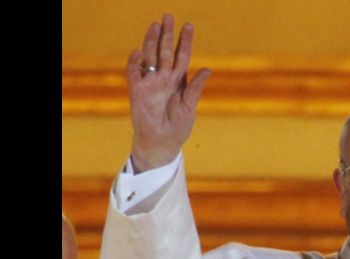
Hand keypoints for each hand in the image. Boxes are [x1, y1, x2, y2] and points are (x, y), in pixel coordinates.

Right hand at [127, 14, 210, 171]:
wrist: (163, 142)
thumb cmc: (178, 126)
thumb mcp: (190, 106)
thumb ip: (196, 88)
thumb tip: (207, 69)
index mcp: (178, 81)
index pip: (182, 56)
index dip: (185, 41)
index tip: (189, 26)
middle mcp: (164, 78)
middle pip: (165, 52)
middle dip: (167, 34)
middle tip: (169, 17)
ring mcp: (150, 83)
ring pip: (150, 57)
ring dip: (151, 42)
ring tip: (155, 25)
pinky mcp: (137, 92)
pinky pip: (134, 74)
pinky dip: (135, 63)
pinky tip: (139, 52)